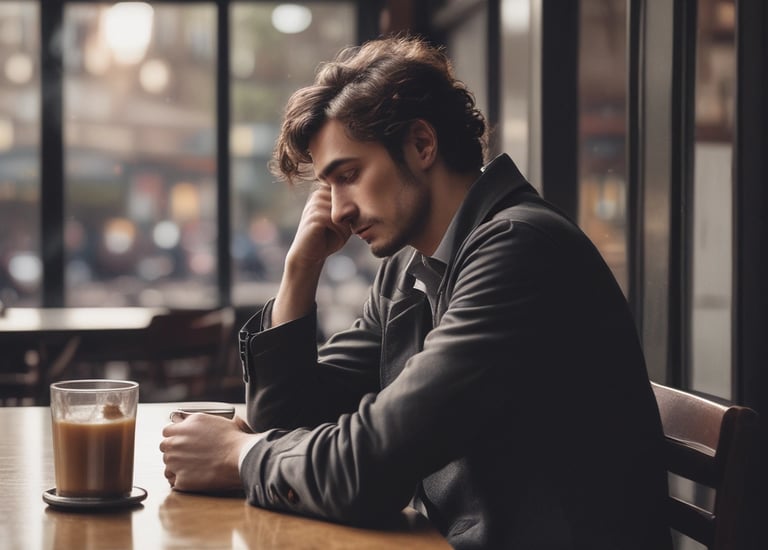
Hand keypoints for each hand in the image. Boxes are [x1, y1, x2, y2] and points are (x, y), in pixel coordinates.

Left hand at [160, 413, 256, 492]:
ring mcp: (176, 463)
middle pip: (164, 447)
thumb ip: (191, 420)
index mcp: (183, 427)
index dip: (175, 436)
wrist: (240, 457)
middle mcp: (176, 443)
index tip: (182, 440)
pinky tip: (195, 477)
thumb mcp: (211, 420)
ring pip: (167, 465)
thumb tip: (180, 420)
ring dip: (177, 466)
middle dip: (174, 450)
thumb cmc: (232, 438)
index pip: (166, 431)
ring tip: (194, 467)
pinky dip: (182, 480)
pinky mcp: (181, 480)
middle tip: (189, 454)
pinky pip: (174, 481)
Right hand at [272, 185, 352, 324]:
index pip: (350, 196)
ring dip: (343, 230)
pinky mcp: (313, 218)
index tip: (340, 229)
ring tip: (330, 240)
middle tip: (336, 236)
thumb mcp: (342, 226)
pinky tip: (327, 242)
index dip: (351, 216)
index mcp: (322, 194)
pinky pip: (337, 222)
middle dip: (349, 222)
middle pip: (349, 204)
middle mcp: (316, 196)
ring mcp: (313, 206)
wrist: (305, 262)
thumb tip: (367, 203)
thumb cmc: (324, 244)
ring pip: (344, 214)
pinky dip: (338, 235)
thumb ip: (350, 212)